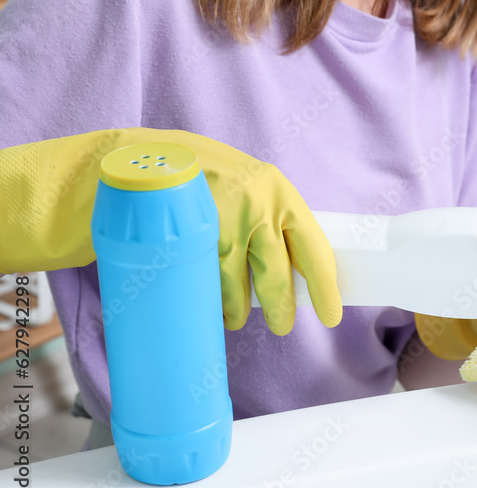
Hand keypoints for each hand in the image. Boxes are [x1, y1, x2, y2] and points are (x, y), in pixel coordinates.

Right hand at [0, 128, 340, 333]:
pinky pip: (208, 289)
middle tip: (282, 324)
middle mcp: (255, 204)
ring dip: (238, 310)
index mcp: (278, 190)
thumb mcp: (243, 184)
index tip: (331, 314)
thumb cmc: (196, 176)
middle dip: (281, 308)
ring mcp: (220, 224)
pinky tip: (211, 307)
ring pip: (240, 289)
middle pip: (277, 275)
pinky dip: (211, 304)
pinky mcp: (187, 243)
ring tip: (234, 316)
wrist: (133, 162)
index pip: (313, 245)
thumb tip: (295, 262)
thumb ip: (268, 216)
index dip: (324, 285)